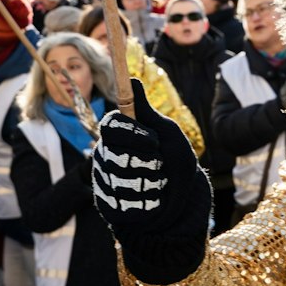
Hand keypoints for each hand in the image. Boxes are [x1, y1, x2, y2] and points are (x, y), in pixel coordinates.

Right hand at [92, 81, 210, 282]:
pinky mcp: (107, 203)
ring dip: (149, 181)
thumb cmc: (176, 165)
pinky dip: (146, 200)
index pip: (111, 125)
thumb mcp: (168, 134)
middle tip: (159, 165)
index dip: (133, 133)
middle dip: (145, 159)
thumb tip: (132, 79)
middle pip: (114, 150)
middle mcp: (106, 154)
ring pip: (120, 175)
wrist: (181, 205)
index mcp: (119, 135)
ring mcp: (104, 179)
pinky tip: (152, 201)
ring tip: (158, 184)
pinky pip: (121, 198)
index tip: (153, 141)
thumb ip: (148, 111)